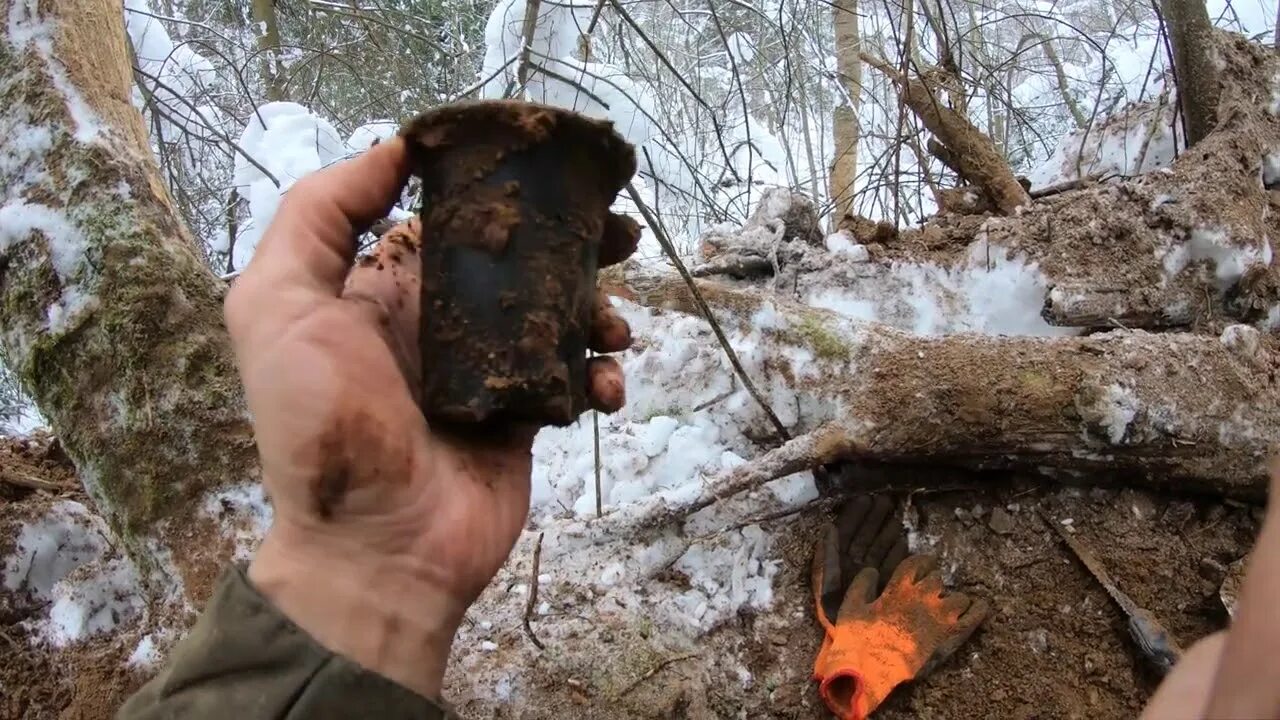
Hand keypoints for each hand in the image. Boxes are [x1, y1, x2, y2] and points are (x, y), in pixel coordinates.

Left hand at [224, 138, 636, 698]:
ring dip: (598, 307)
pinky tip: (605, 383)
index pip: (449, 218)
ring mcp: (489, 372)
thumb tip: (390, 148)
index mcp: (383, 289)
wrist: (375, 550)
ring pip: (559, 315)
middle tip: (616, 234)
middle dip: (571, 241)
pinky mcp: (526, 417)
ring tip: (613, 322)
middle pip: (518, 261)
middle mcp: (440, 323)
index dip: (499, 191)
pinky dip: (603, 375)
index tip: (549, 171)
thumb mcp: (278, 307)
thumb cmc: (323, 427)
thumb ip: (318, 215)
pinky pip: (576, 379)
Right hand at [812, 537, 986, 719]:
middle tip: (927, 594)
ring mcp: (939, 616)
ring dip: (952, 600)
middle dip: (933, 584)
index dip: (921, 563)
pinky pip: (974, 617)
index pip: (917, 563)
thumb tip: (873, 571)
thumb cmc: (857, 637)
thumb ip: (862, 584)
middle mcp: (922, 597)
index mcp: (899, 587)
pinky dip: (978, 610)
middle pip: (937, 580)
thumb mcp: (850, 605)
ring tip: (946, 608)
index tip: (923, 566)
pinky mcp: (950, 636)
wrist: (870, 668)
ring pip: (959, 598)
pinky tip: (978, 607)